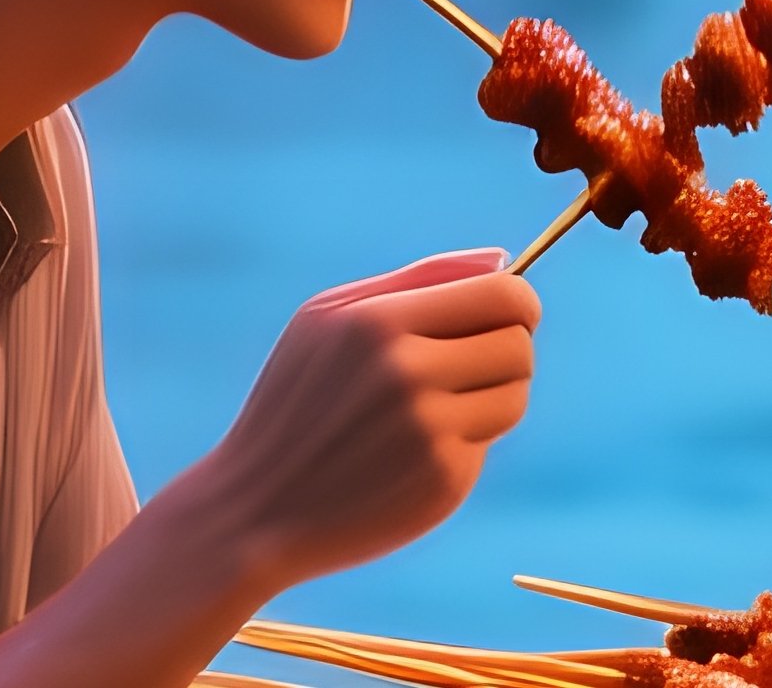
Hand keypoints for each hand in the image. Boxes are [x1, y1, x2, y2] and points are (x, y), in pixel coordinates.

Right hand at [197, 247, 539, 590]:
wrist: (253, 511)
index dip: (517, 301)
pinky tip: (417, 449)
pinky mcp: (442, 481)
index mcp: (379, 322)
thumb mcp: (329, 317)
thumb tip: (503, 260)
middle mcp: (407, 373)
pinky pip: (489, 441)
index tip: (506, 314)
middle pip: (519, 343)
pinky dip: (466, 440)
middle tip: (469, 362)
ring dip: (495, 394)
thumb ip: (421, 277)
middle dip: (508, 346)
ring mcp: (427, 431)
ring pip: (516, 393)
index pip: (504, 294)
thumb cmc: (296, 400)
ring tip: (443, 403)